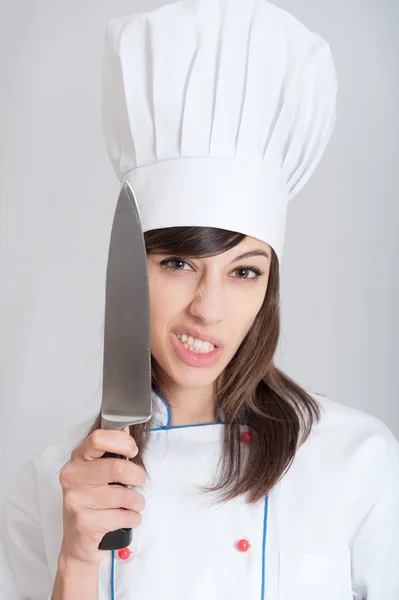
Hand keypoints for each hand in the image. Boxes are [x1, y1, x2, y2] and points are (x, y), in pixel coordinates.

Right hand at [58, 427, 145, 566]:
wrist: (77, 544)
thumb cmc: (91, 503)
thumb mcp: (95, 474)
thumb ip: (109, 453)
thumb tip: (126, 427)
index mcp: (77, 460)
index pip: (98, 439)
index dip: (122, 442)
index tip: (132, 451)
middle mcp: (73, 478)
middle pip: (118, 468)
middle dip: (138, 476)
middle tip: (138, 481)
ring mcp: (77, 501)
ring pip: (126, 495)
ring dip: (138, 502)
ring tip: (131, 504)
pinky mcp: (86, 523)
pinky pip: (126, 516)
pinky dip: (133, 518)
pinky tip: (124, 518)